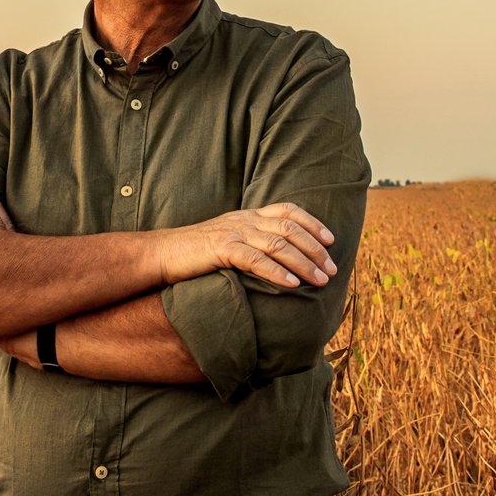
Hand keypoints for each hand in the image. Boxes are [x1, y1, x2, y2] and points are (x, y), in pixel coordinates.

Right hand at [169, 203, 336, 289]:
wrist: (164, 253)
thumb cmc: (198, 252)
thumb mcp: (231, 239)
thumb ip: (254, 242)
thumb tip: (282, 260)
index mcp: (249, 215)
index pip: (289, 211)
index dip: (313, 224)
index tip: (331, 241)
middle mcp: (245, 219)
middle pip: (290, 229)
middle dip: (315, 250)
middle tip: (332, 270)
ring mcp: (234, 232)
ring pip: (278, 244)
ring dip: (303, 263)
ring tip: (319, 280)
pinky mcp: (221, 248)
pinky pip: (255, 259)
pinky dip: (276, 272)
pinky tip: (291, 284)